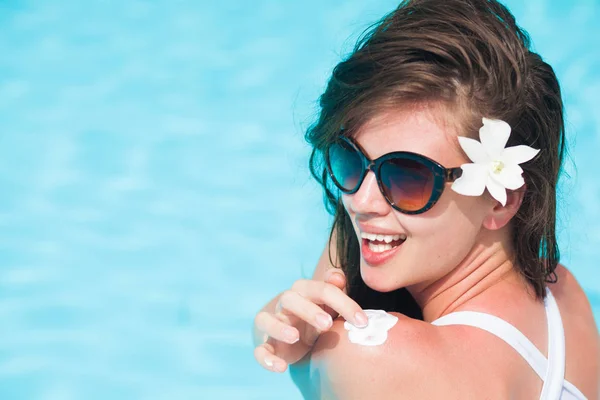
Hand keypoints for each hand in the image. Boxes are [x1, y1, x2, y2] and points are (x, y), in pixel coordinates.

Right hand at [253, 268, 367, 372]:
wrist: (293, 333)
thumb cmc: (316, 315)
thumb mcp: (328, 304)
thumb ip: (334, 289)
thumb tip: (338, 276)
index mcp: (304, 291)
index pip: (322, 290)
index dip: (343, 303)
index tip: (362, 322)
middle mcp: (285, 304)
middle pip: (290, 299)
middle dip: (308, 310)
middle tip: (327, 324)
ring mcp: (273, 323)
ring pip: (266, 320)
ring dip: (279, 327)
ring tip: (295, 337)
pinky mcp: (266, 344)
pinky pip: (260, 350)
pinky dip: (266, 358)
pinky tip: (280, 367)